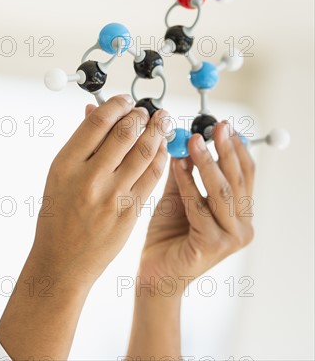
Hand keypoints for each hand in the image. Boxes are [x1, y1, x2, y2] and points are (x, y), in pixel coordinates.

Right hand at [31, 95, 169, 286]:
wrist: (62, 261)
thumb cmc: (58, 216)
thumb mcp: (59, 177)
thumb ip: (80, 144)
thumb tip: (96, 110)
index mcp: (65, 165)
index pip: (98, 122)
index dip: (117, 105)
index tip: (126, 101)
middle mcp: (88, 178)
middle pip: (125, 132)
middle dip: (141, 116)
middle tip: (147, 111)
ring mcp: (111, 196)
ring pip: (145, 152)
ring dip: (158, 131)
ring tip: (162, 122)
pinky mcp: (130, 212)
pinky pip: (152, 176)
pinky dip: (161, 157)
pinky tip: (162, 148)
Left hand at [137, 121, 254, 296]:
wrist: (154, 274)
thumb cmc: (166, 237)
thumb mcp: (178, 198)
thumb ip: (185, 174)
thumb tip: (187, 141)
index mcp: (239, 214)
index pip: (245, 175)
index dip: (236, 149)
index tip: (225, 126)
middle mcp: (242, 226)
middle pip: (238, 180)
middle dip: (226, 150)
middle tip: (216, 127)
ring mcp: (231, 238)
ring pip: (222, 192)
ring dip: (208, 163)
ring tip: (194, 141)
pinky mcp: (213, 245)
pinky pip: (200, 207)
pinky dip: (188, 184)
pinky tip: (177, 166)